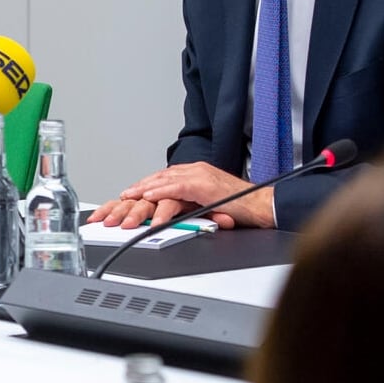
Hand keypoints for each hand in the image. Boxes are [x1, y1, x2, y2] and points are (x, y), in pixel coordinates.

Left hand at [126, 162, 274, 228]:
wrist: (261, 205)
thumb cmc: (241, 206)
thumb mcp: (210, 203)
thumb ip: (193, 203)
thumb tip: (178, 212)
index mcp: (197, 173)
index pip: (165, 177)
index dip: (146, 186)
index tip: (131, 194)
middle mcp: (196, 170)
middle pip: (160, 177)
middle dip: (139, 188)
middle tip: (122, 198)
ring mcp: (200, 175)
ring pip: (164, 180)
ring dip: (144, 190)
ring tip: (128, 199)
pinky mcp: (204, 185)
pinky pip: (177, 188)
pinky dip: (160, 192)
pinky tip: (148, 197)